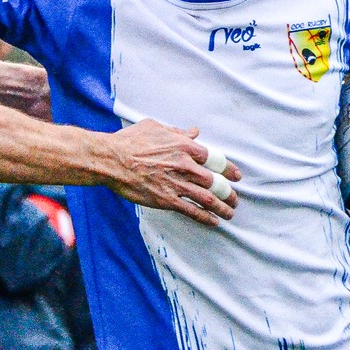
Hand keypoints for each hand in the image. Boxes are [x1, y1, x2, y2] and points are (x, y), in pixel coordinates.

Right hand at [103, 122, 239, 225]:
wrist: (112, 160)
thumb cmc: (131, 141)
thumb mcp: (156, 128)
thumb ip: (178, 132)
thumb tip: (194, 132)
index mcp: (186, 147)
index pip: (216, 159)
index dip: (229, 170)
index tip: (236, 176)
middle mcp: (186, 166)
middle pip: (216, 182)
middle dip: (229, 193)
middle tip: (235, 199)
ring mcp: (177, 184)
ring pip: (208, 198)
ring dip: (223, 208)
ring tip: (230, 213)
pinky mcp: (167, 200)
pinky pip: (192, 211)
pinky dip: (205, 217)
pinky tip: (214, 222)